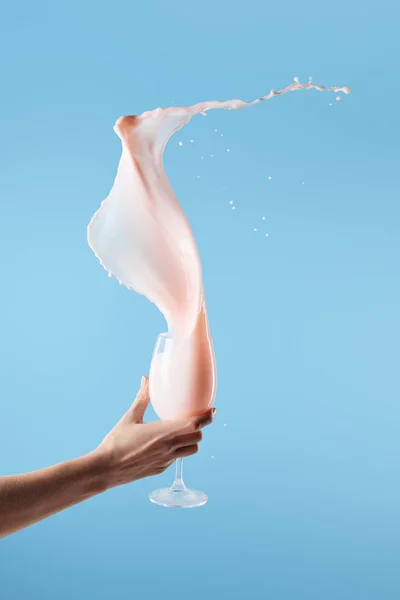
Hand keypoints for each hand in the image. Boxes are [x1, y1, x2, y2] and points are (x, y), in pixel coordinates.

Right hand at [94, 376, 215, 489]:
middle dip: (199, 428)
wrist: (105, 469)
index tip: (212, 411)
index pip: (195, 425)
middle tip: (195, 419)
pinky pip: (177, 459)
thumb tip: (146, 379)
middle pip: (198, 438)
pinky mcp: (160, 469)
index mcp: (164, 433)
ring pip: (191, 451)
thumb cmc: (116, 442)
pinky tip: (165, 444)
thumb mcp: (130, 417)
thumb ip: (142, 398)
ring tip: (182, 432)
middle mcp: (169, 448)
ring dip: (191, 441)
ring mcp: (166, 461)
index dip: (207, 418)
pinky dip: (177, 450)